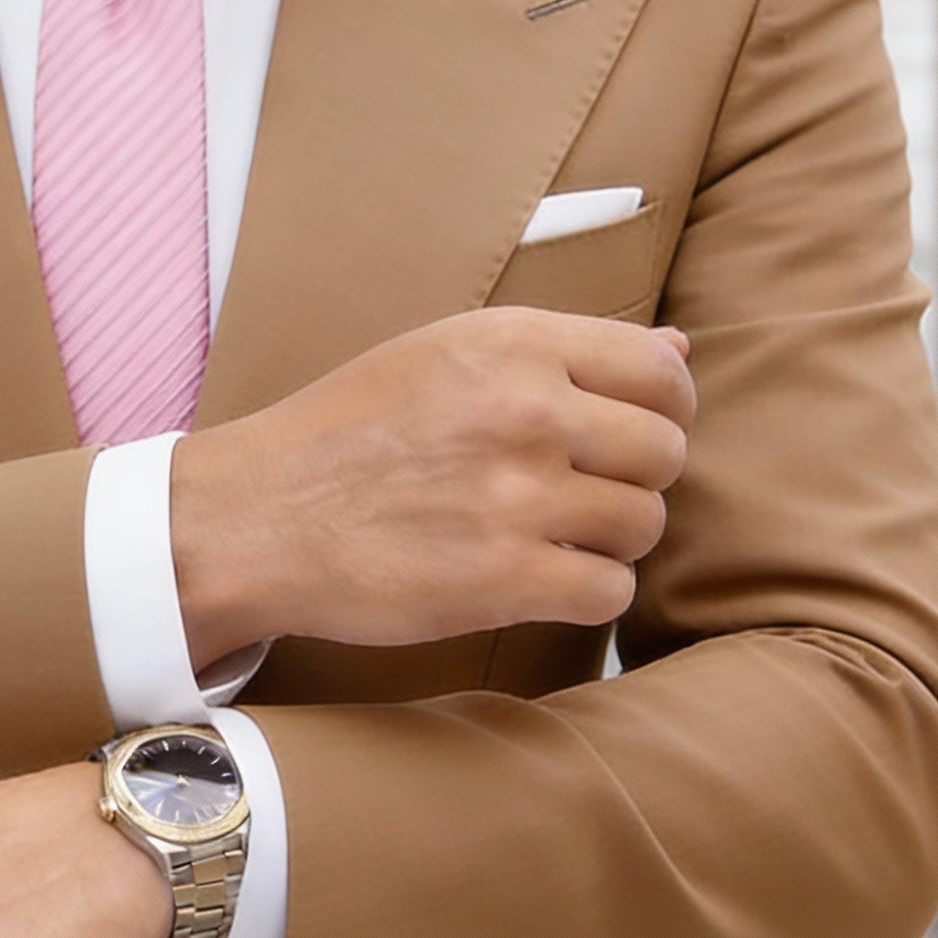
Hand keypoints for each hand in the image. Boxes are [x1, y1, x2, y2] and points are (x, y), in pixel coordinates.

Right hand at [173, 309, 695, 663]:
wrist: (257, 517)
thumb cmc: (344, 434)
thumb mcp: (442, 354)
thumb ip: (560, 352)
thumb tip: (681, 349)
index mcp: (513, 343)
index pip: (663, 371)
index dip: (664, 410)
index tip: (630, 434)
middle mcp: (525, 410)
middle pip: (665, 451)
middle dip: (634, 478)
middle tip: (580, 493)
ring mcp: (518, 496)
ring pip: (644, 524)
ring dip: (608, 539)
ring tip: (548, 536)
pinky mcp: (505, 578)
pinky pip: (609, 592)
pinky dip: (584, 593)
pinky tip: (536, 580)